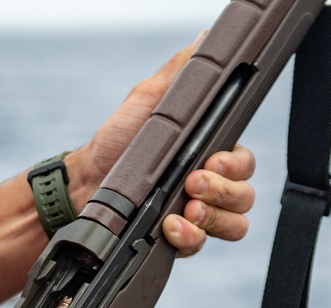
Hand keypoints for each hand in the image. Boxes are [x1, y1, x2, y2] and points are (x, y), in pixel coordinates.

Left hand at [70, 35, 256, 257]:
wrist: (85, 183)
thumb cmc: (117, 141)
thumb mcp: (148, 100)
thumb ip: (179, 74)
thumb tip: (204, 39)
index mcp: (208, 152)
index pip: (244, 162)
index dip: (236, 164)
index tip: (213, 160)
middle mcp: (209, 185)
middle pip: (245, 195)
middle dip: (223, 191)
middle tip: (193, 183)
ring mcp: (197, 215)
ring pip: (235, 224)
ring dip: (213, 218)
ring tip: (186, 209)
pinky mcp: (181, 239)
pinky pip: (203, 245)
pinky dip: (190, 237)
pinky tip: (170, 227)